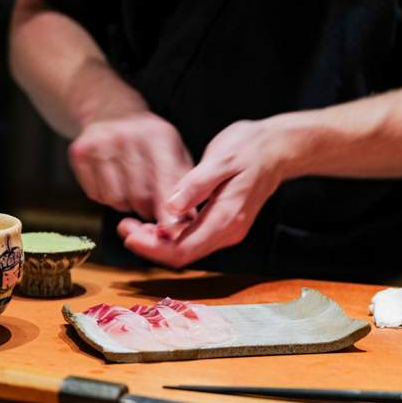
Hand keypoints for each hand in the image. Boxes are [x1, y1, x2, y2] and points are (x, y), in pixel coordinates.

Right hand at [68, 112, 192, 224]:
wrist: (109, 109)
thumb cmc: (149, 139)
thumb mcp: (173, 150)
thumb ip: (183, 184)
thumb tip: (185, 223)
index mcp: (158, 135)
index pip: (165, 182)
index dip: (168, 210)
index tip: (169, 229)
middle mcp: (127, 136)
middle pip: (140, 196)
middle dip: (148, 209)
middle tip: (150, 204)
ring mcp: (100, 143)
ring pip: (117, 200)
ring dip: (127, 204)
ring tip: (130, 186)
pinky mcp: (80, 152)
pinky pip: (97, 195)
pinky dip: (108, 197)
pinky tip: (113, 180)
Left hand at [118, 118, 292, 268]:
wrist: (277, 149)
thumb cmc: (251, 148)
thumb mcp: (221, 159)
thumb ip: (196, 185)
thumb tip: (171, 208)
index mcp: (226, 219)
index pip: (183, 248)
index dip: (153, 247)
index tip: (129, 234)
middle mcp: (226, 232)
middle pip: (181, 254)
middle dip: (149, 245)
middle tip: (124, 226)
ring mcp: (225, 231)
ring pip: (185, 248)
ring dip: (157, 241)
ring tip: (133, 223)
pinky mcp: (221, 224)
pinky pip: (191, 239)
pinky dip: (170, 234)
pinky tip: (154, 221)